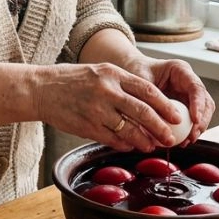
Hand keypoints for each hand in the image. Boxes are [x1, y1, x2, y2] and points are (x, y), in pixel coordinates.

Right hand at [32, 63, 177, 151]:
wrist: (42, 89)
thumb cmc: (72, 81)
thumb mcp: (99, 72)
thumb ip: (122, 84)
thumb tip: (149, 102)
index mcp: (112, 74)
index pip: (147, 90)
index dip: (165, 105)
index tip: (177, 116)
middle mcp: (106, 91)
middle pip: (142, 112)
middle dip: (160, 127)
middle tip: (171, 137)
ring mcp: (96, 110)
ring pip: (129, 129)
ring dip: (144, 140)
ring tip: (151, 146)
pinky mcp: (87, 126)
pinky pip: (112, 139)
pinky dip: (125, 144)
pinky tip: (131, 146)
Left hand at [119, 55, 214, 145]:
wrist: (132, 70)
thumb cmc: (136, 70)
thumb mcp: (139, 79)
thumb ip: (146, 96)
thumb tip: (151, 119)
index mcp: (180, 70)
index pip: (196, 87)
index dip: (199, 104)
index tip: (195, 119)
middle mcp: (188, 82)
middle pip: (205, 102)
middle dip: (202, 121)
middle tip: (192, 136)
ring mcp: (188, 95)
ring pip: (202, 113)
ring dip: (197, 129)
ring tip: (186, 142)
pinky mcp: (184, 107)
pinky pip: (191, 121)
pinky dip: (188, 132)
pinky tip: (181, 141)